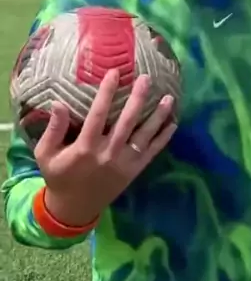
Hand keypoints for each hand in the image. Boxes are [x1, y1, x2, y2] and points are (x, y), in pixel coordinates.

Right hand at [34, 69, 176, 226]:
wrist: (75, 208)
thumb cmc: (59, 176)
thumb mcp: (46, 154)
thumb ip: (53, 129)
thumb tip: (59, 103)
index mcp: (85, 147)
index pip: (98, 114)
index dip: (107, 92)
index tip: (115, 72)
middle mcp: (108, 153)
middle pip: (127, 121)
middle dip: (138, 98)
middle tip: (146, 78)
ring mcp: (124, 162)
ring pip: (144, 135)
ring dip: (157, 116)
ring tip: (169, 97)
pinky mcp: (135, 170)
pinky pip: (153, 152)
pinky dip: (164, 137)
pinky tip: (173, 123)